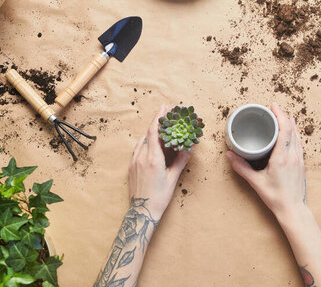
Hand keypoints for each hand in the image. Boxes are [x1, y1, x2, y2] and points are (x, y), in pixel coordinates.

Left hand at [129, 105, 191, 219]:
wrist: (142, 212)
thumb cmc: (159, 197)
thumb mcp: (173, 178)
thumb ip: (181, 161)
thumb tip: (190, 148)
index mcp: (152, 158)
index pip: (153, 132)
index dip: (158, 118)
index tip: (164, 108)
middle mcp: (141, 157)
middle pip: (148, 134)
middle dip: (157, 123)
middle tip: (166, 115)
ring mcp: (134, 161)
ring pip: (142, 141)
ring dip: (151, 133)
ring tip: (161, 129)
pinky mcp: (131, 166)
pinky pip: (138, 149)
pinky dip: (146, 143)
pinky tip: (152, 144)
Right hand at [225, 103, 306, 220]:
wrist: (293, 210)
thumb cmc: (275, 197)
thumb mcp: (256, 182)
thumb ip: (241, 168)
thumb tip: (229, 155)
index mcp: (282, 157)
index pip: (285, 130)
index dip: (280, 115)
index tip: (273, 106)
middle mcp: (293, 156)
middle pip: (292, 129)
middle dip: (284, 116)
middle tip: (274, 108)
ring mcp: (299, 160)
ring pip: (298, 136)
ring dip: (291, 124)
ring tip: (283, 116)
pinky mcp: (302, 164)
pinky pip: (300, 144)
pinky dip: (295, 134)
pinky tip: (292, 133)